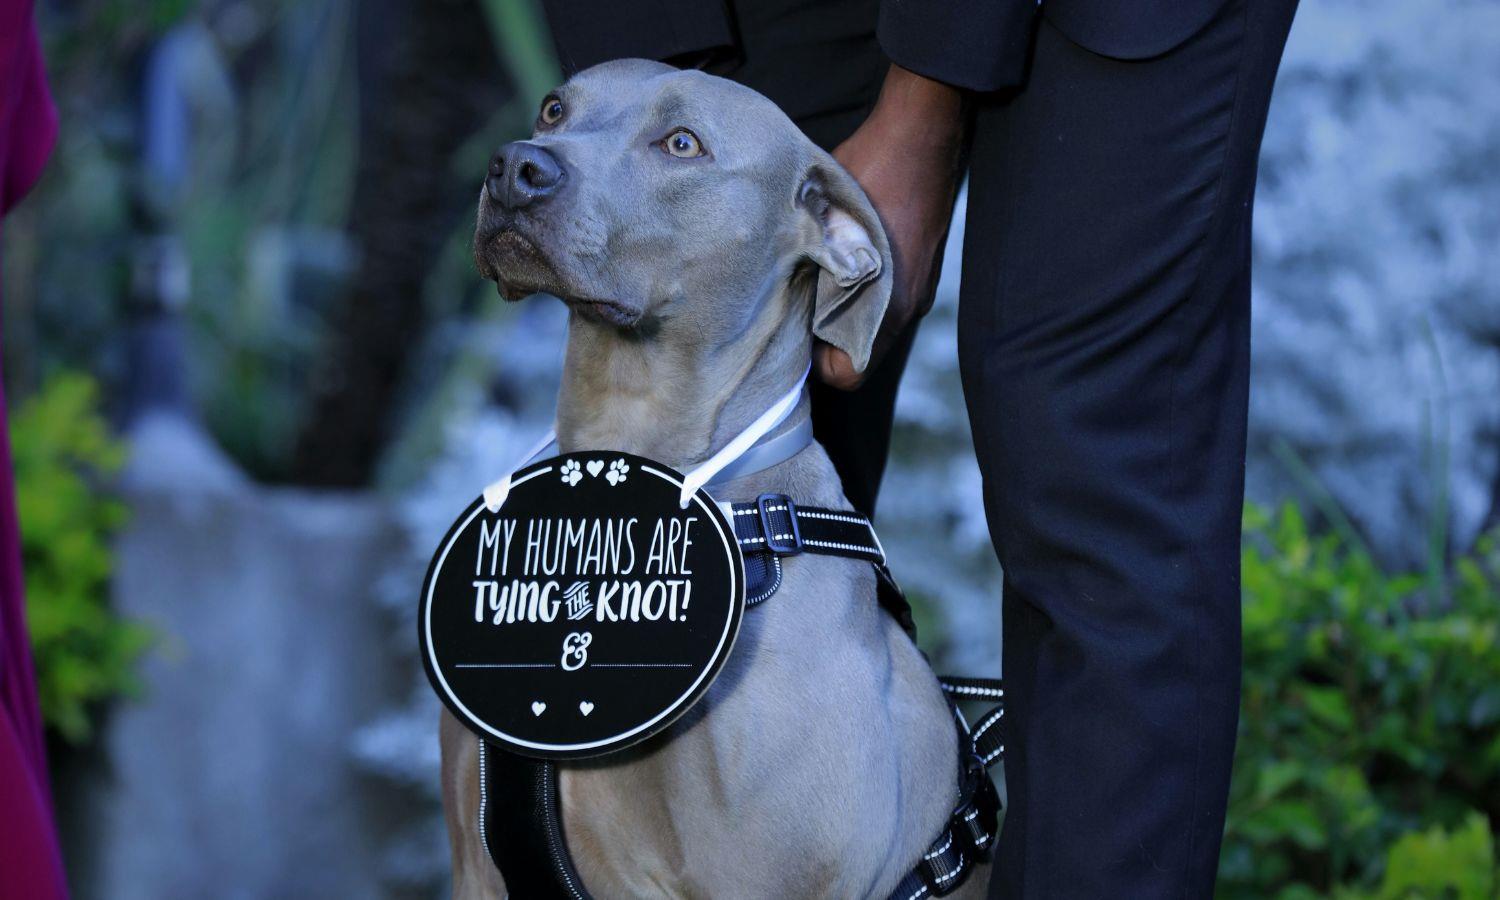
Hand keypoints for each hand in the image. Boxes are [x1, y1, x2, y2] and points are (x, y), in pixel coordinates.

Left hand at [818, 64, 966, 389]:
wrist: (925, 129)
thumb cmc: (872, 168)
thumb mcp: (823, 220)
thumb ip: (803, 264)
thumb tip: (767, 294)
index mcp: (886, 304)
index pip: (848, 374)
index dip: (815, 363)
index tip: (789, 334)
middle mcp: (907, 305)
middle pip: (858, 353)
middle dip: (823, 341)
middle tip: (791, 308)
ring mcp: (917, 286)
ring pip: (871, 325)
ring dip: (840, 314)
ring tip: (810, 282)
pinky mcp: (921, 267)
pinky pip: (885, 299)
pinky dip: (859, 293)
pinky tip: (837, 261)